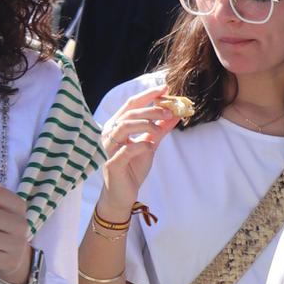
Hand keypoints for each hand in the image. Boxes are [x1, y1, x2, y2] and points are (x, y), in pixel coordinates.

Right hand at [98, 87, 179, 216]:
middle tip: (170, 111)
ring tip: (160, 128)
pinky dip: (140, 145)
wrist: (122, 195)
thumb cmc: (132, 168)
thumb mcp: (149, 145)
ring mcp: (108, 149)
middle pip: (129, 114)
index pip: (130, 105)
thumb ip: (159, 129)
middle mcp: (109, 134)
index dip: (147, 95)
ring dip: (145, 124)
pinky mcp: (111, 164)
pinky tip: (150, 146)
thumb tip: (175, 114)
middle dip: (151, 109)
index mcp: (116, 127)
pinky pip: (126, 150)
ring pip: (124, 127)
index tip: (165, 88)